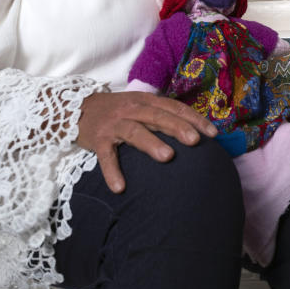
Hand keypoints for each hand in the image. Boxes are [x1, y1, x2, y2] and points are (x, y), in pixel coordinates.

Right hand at [77, 91, 218, 192]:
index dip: (194, 119)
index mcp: (146, 101)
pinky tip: (120, 188)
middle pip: (157, 116)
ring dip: (151, 144)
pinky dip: (112, 171)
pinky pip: (106, 156)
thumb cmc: (118, 111)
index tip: (212, 134)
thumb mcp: (140, 106)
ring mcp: (114, 124)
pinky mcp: (99, 139)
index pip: (174, 107)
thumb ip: (162, 116)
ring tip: (168, 157)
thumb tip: (195, 132)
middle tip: (195, 141)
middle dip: (177, 128)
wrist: (77, 109)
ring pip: (135, 131)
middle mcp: (131, 109)